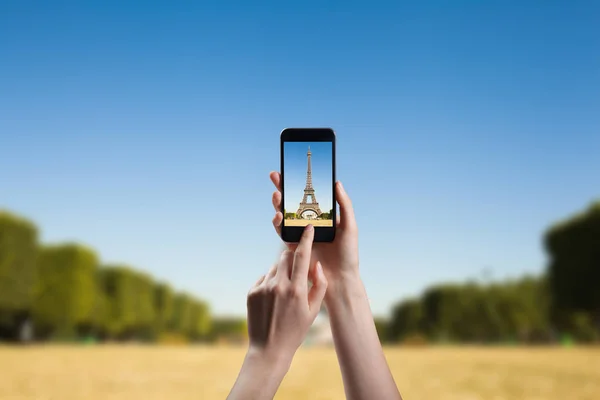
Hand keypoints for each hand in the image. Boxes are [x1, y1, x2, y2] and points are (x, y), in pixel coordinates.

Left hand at [246, 224, 327, 359]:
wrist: (269, 349)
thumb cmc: (296, 330)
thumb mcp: (313, 310)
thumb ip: (320, 285)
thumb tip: (317, 265)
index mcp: (297, 290)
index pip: (302, 256)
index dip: (306, 239)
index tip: (309, 227)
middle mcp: (279, 286)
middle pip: (285, 256)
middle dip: (292, 256)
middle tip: (297, 266)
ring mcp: (263, 288)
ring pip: (274, 267)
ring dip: (281, 271)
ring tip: (285, 292)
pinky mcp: (252, 292)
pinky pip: (264, 278)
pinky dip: (270, 282)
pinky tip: (273, 299)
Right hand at [269, 172, 359, 293]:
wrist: (340, 279)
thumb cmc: (348, 253)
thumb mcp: (350, 226)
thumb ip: (344, 205)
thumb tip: (337, 182)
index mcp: (323, 215)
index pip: (309, 194)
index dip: (300, 182)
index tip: (292, 168)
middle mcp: (310, 222)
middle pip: (293, 201)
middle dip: (283, 188)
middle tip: (275, 175)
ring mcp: (300, 233)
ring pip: (285, 214)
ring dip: (278, 203)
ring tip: (277, 195)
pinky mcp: (293, 245)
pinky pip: (282, 231)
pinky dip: (278, 223)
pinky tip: (278, 215)